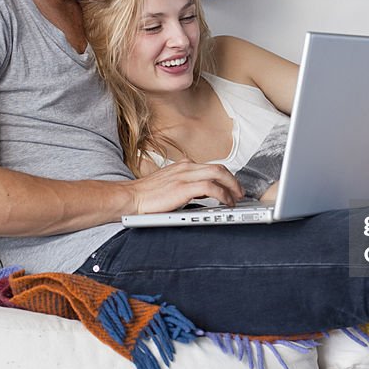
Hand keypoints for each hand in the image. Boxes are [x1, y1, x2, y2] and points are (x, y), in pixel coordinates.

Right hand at [120, 160, 244, 214]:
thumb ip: (182, 185)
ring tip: (236, 199)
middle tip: (239, 193)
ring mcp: (184, 176)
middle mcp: (185, 167)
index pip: (210, 166)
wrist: (129, 198)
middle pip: (218, 168)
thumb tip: (197, 193)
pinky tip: (226, 202)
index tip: (232, 186)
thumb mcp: (167, 185)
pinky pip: (210, 188)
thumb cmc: (145, 196)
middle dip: (233, 180)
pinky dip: (222, 194)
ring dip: (231, 187)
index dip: (225, 176)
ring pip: (218, 174)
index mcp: (182, 166)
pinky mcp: (183, 188)